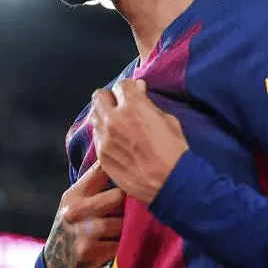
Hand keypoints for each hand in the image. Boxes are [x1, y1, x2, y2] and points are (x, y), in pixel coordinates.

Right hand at [43, 161, 124, 267]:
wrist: (58, 266)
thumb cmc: (75, 228)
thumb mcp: (75, 204)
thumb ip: (95, 187)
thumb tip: (127, 165)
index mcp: (74, 194)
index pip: (101, 170)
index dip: (120, 169)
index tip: (132, 172)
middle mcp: (75, 210)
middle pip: (119, 196)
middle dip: (127, 205)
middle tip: (127, 210)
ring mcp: (83, 232)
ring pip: (123, 222)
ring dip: (125, 228)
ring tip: (117, 231)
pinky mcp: (90, 252)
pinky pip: (120, 243)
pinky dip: (121, 245)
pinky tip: (111, 246)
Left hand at [89, 78, 188, 204]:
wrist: (168, 182)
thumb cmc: (174, 151)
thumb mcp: (168, 119)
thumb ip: (148, 104)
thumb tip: (139, 92)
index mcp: (133, 106)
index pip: (121, 85)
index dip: (129, 88)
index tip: (134, 92)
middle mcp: (114, 119)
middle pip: (99, 96)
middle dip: (110, 97)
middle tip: (119, 105)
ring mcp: (105, 138)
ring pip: (94, 116)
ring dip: (103, 115)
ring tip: (115, 122)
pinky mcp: (102, 155)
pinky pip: (97, 137)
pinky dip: (104, 134)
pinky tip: (116, 140)